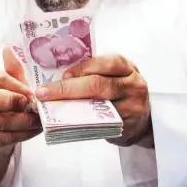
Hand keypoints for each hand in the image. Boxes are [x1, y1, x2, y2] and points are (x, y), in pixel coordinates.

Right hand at [0, 46, 42, 148]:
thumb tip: (8, 49)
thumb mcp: (14, 82)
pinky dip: (20, 136)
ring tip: (38, 121)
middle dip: (19, 106)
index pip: (1, 78)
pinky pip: (0, 138)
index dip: (20, 86)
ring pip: (0, 122)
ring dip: (24, 123)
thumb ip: (14, 68)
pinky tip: (31, 132)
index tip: (33, 93)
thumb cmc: (8, 97)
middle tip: (35, 109)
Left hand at [35, 54, 153, 147]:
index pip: (103, 62)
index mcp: (126, 66)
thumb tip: (56, 77)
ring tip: (50, 106)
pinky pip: (101, 122)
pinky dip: (80, 120)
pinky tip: (66, 120)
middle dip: (66, 88)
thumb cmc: (121, 96)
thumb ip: (94, 74)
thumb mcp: (114, 78)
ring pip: (97, 104)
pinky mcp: (128, 124)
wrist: (142, 122)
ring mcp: (133, 105)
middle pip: (97, 83)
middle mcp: (132, 83)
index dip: (80, 68)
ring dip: (70, 105)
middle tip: (43, 93)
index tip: (61, 75)